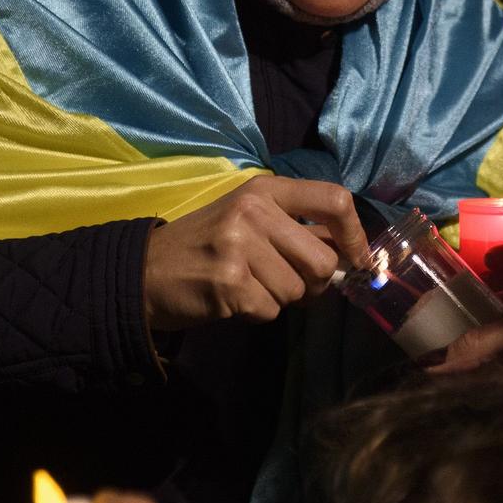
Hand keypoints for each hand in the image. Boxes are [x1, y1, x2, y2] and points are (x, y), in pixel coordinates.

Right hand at [142, 175, 369, 330]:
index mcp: (265, 189)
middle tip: (288, 285)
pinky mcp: (228, 283)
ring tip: (248, 286)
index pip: (335, 200)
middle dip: (314, 285)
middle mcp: (254, 210)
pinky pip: (270, 311)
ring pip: (297, 291)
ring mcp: (239, 246)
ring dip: (279, 300)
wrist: (144, 271)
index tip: (358, 260)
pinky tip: (232, 299)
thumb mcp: (250, 219)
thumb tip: (352, 256)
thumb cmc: (206, 245)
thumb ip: (297, 229)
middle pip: (323, 261)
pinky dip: (256, 313)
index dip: (356, 236)